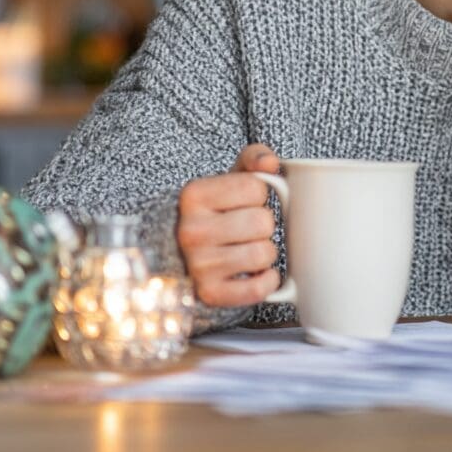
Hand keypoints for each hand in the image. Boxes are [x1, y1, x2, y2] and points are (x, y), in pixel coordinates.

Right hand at [177, 144, 281, 306]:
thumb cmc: (215, 210)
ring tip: (248, 248)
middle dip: (264, 224)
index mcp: (194, 195)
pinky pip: (258, 289)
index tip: (245, 201)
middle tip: (248, 228)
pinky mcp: (209, 294)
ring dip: (266, 252)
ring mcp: (198, 266)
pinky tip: (259, 273)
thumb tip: (271, 163)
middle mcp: (190, 231)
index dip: (259, 194)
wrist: (180, 252)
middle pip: (263, 222)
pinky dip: (268, 281)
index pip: (256, 187)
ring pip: (264, 254)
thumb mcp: (229, 177)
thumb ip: (254, 158)